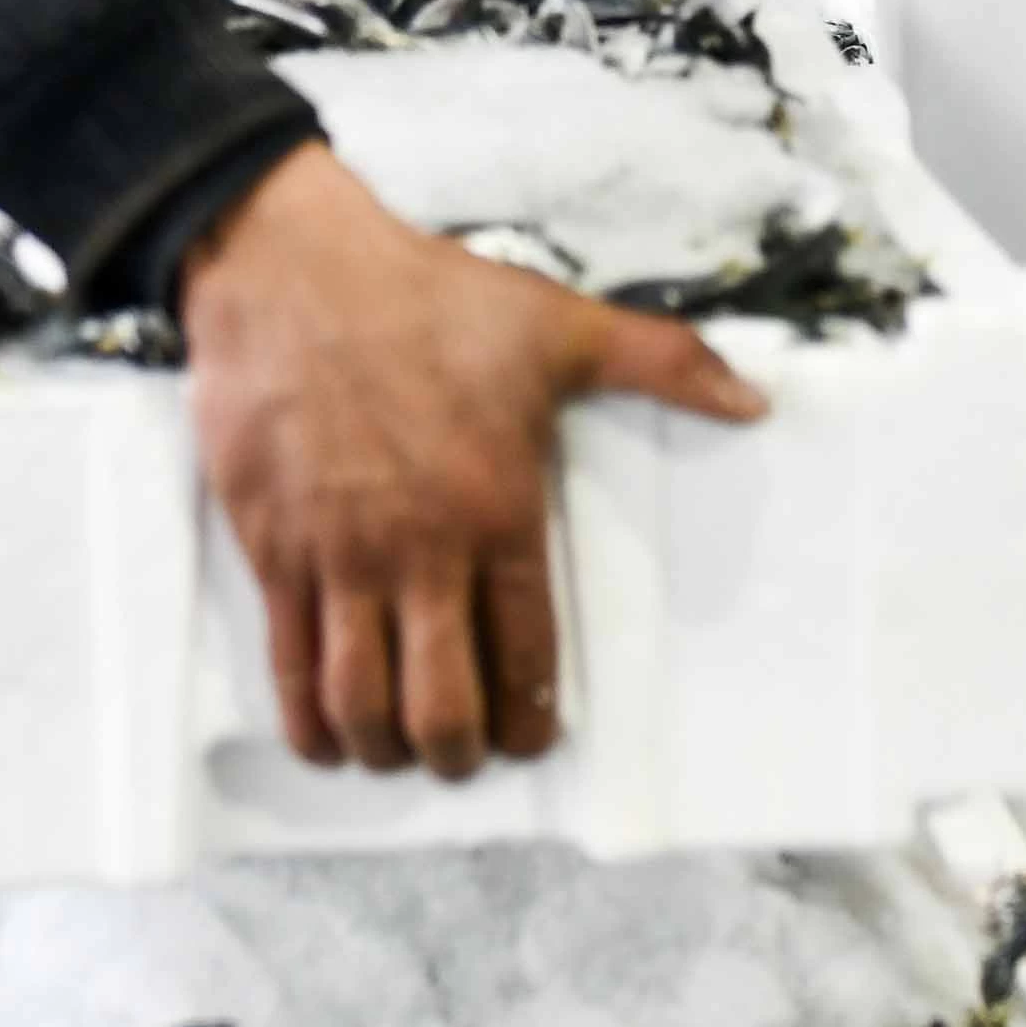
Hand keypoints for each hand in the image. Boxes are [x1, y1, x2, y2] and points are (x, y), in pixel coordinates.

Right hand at [183, 143, 767, 772]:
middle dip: (459, 753)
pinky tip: (323, 739)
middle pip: (441, 704)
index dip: (531, 718)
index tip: (533, 737)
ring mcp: (338, 556)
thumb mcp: (557, 324)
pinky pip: (289, 664)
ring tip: (399, 754)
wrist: (293, 269)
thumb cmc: (426, 298)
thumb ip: (663, 363)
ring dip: (384, 749)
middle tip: (466, 757)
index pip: (526, 653)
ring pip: (362, 700)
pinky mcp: (273, 549)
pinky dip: (307, 721)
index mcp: (498, 507)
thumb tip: (752, 399)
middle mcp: (420, 549)